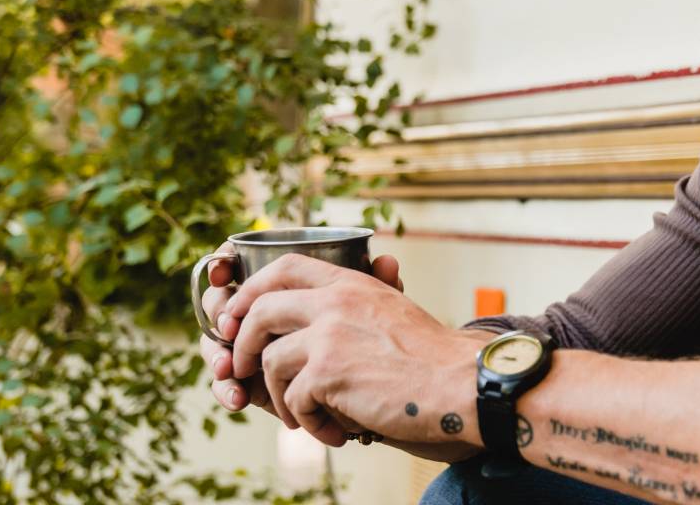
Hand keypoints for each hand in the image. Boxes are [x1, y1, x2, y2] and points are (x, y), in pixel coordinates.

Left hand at [225, 253, 486, 448]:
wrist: (459, 384)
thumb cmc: (432, 357)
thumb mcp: (394, 309)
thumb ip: (363, 299)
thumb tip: (359, 279)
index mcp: (351, 283)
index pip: (284, 267)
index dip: (251, 291)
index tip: (240, 316)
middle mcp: (335, 301)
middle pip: (260, 311)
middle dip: (243, 344)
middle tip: (243, 370)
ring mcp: (329, 335)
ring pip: (271, 362)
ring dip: (282, 397)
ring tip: (305, 417)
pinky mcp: (328, 372)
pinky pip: (294, 400)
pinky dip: (309, 423)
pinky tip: (334, 432)